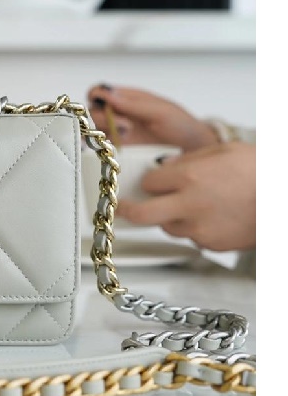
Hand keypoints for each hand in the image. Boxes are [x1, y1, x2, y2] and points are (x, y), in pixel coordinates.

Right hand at [87, 85, 219, 150]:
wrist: (193, 151)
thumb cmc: (181, 126)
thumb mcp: (161, 111)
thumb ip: (133, 104)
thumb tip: (107, 93)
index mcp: (127, 99)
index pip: (99, 92)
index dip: (96, 95)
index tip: (105, 103)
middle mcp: (118, 114)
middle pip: (92, 111)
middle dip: (102, 116)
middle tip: (124, 124)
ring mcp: (116, 133)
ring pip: (91, 129)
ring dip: (102, 131)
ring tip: (125, 135)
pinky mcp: (117, 151)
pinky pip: (97, 147)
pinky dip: (96, 147)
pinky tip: (110, 148)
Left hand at [117, 142, 255, 251]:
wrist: (286, 201)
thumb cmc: (261, 172)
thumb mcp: (222, 151)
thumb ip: (187, 160)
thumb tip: (163, 168)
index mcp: (189, 177)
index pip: (148, 183)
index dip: (148, 182)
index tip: (148, 182)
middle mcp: (189, 205)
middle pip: (141, 214)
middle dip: (128, 210)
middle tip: (123, 207)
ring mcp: (199, 228)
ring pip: (166, 226)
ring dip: (169, 217)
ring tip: (192, 205)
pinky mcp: (211, 245)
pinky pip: (191, 238)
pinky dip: (194, 228)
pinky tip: (213, 216)